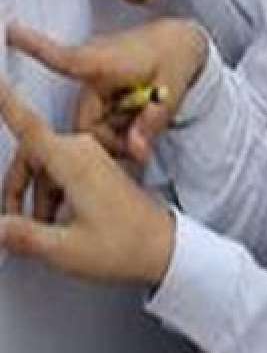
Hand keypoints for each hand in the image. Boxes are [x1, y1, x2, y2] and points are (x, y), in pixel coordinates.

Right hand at [0, 77, 174, 285]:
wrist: (164, 247)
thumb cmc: (126, 244)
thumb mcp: (67, 249)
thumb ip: (25, 236)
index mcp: (74, 159)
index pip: (28, 126)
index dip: (7, 103)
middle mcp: (82, 150)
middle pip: (31, 154)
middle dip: (17, 188)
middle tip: (11, 220)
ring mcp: (91, 156)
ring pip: (45, 165)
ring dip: (34, 196)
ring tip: (39, 232)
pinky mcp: (96, 166)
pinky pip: (60, 171)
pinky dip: (50, 194)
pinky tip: (54, 223)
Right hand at [3, 18, 207, 217]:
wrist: (183, 40)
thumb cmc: (176, 56)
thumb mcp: (172, 92)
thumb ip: (152, 123)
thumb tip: (134, 151)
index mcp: (103, 62)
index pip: (61, 58)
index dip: (32, 48)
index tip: (8, 30)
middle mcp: (91, 67)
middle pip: (84, 124)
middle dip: (111, 137)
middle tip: (141, 138)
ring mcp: (94, 76)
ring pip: (93, 123)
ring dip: (115, 129)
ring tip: (143, 117)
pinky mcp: (98, 83)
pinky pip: (98, 114)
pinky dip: (116, 120)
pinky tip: (135, 113)